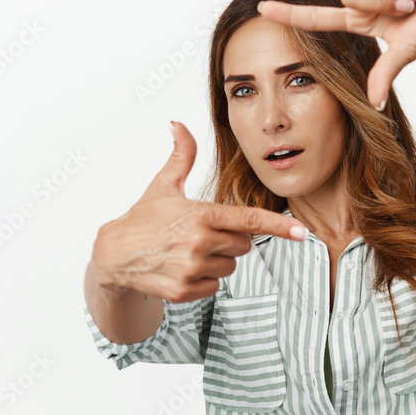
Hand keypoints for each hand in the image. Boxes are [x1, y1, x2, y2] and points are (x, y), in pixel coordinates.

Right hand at [91, 122, 307, 302]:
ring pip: (230, 267)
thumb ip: (181, 156)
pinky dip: (203, 280)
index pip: (248, 220)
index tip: (301, 232)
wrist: (114, 255)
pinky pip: (214, 287)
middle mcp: (199, 242)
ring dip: (217, 261)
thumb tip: (178, 124)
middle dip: (229, 239)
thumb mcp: (163, 185)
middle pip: (242, 245)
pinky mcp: (184, 290)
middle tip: (201, 234)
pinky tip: (183, 268)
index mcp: (200, 214)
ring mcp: (191, 268)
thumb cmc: (143, 218)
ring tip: (189, 251)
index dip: (278, 226)